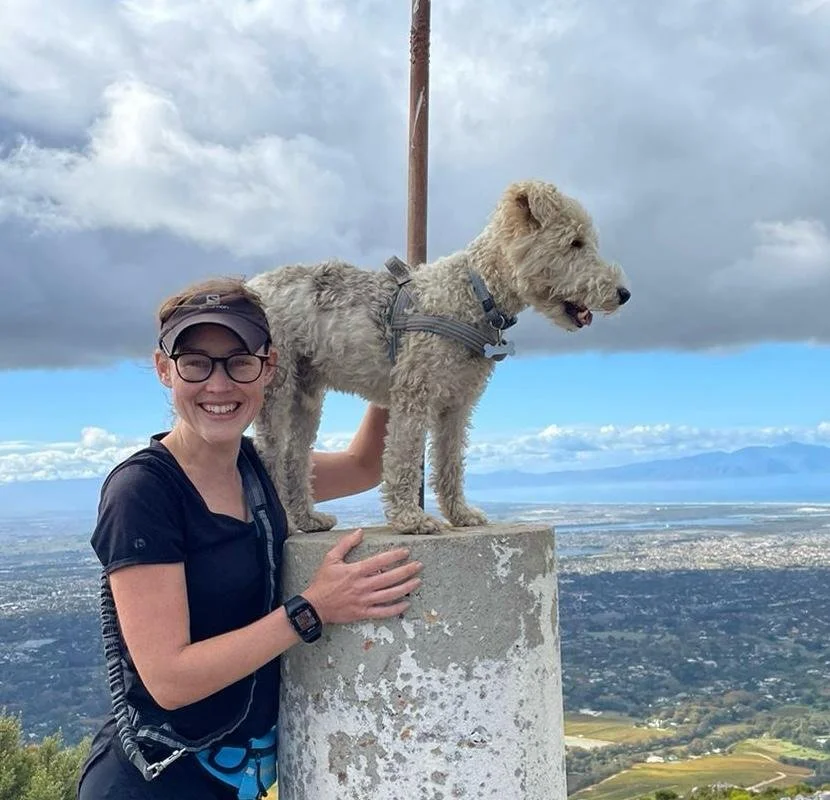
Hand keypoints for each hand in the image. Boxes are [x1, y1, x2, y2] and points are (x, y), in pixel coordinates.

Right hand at [302, 529, 422, 623]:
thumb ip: (346, 544)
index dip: (394, 556)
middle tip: (419, 565)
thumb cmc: (323, 581)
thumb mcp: (331, 558)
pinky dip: (396, 609)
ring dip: (406, 588)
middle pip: (389, 578)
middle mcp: (362, 586)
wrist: (315, 606)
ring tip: (417, 581)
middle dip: (406, 571)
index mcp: (355, 571)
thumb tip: (360, 532)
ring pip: (390, 594)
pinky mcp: (363, 613)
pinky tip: (406, 603)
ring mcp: (364, 600)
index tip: (406, 552)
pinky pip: (383, 612)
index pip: (380, 561)